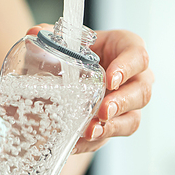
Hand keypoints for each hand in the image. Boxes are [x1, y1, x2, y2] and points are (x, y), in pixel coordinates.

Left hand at [27, 26, 153, 153]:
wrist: (72, 73)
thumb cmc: (80, 51)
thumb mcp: (68, 41)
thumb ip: (53, 37)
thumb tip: (34, 32)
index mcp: (127, 50)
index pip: (138, 56)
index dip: (128, 68)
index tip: (111, 79)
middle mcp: (135, 78)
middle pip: (141, 91)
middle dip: (123, 103)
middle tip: (103, 111)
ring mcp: (129, 104)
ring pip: (133, 118)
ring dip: (113, 127)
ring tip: (91, 131)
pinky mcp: (118, 124)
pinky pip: (112, 136)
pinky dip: (94, 141)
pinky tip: (77, 142)